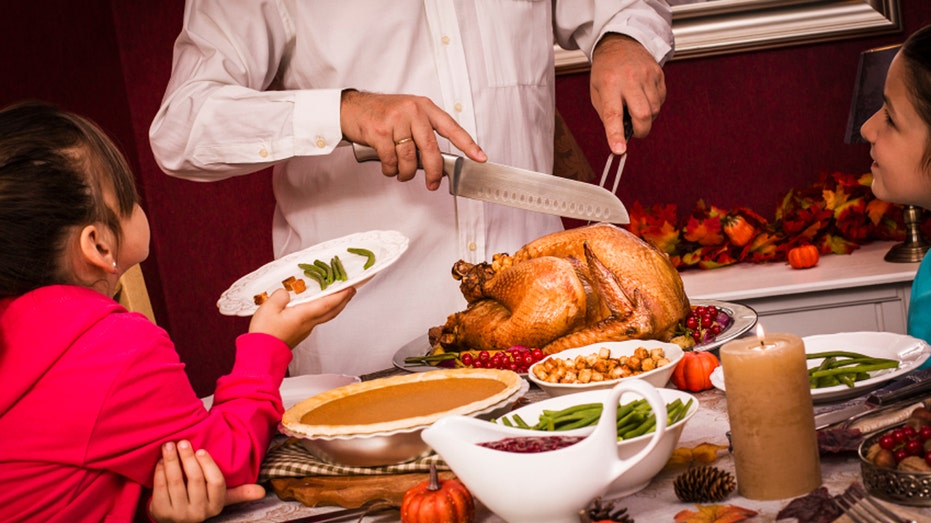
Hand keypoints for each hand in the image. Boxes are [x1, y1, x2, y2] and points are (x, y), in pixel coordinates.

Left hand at [149, 441, 264, 522]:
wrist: (175, 522)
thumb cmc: (200, 502)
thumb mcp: (220, 499)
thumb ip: (239, 493)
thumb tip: (262, 491)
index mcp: (215, 505)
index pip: (216, 483)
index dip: (208, 465)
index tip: (201, 450)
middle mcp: (198, 512)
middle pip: (194, 480)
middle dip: (187, 458)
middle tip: (183, 442)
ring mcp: (178, 514)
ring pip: (175, 482)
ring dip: (171, 461)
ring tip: (169, 445)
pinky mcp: (161, 513)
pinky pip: (160, 488)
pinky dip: (160, 472)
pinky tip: (161, 460)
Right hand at [249, 287, 354, 347]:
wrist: (260, 355)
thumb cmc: (265, 333)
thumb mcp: (269, 308)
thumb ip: (280, 295)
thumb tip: (286, 292)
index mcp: (304, 315)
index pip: (328, 303)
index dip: (341, 294)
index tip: (351, 287)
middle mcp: (308, 323)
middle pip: (332, 311)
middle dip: (343, 300)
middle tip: (351, 290)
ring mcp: (305, 330)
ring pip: (326, 316)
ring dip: (335, 305)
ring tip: (338, 297)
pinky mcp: (299, 333)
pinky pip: (316, 319)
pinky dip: (323, 311)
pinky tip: (318, 307)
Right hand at [339, 90, 486, 190]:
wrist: (350, 108)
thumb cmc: (379, 114)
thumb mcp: (406, 114)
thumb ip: (422, 132)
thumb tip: (434, 161)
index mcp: (424, 107)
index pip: (451, 127)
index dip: (467, 144)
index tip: (479, 157)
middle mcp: (412, 111)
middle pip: (431, 149)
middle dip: (434, 172)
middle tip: (433, 184)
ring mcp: (396, 120)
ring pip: (410, 158)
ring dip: (406, 173)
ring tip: (401, 173)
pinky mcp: (379, 132)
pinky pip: (391, 161)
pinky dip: (390, 170)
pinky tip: (388, 167)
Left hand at [589, 34, 666, 154]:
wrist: (620, 42)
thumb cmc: (606, 71)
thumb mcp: (597, 92)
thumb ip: (608, 115)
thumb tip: (622, 136)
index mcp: (609, 84)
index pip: (613, 114)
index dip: (616, 134)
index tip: (619, 150)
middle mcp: (629, 79)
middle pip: (643, 115)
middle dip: (641, 130)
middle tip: (634, 131)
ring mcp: (647, 75)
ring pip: (655, 110)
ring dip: (647, 117)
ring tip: (636, 106)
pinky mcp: (659, 74)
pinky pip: (661, 100)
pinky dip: (653, 105)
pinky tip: (643, 96)